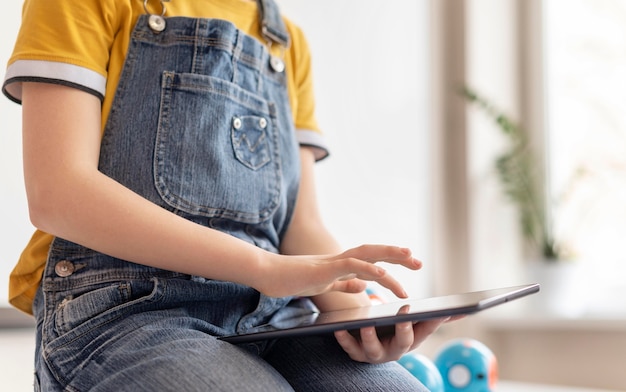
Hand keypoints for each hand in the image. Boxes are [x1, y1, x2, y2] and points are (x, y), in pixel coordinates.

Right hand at [256, 244, 421, 297]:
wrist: (268, 274)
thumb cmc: (291, 279)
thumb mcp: (324, 285)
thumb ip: (344, 285)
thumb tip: (364, 287)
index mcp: (341, 265)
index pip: (372, 260)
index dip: (391, 261)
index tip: (411, 263)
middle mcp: (341, 259)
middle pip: (375, 252)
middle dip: (398, 256)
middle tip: (419, 261)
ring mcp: (334, 261)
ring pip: (368, 254)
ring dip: (390, 256)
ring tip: (410, 260)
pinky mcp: (326, 268)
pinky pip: (352, 266)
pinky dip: (369, 269)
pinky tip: (383, 275)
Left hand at [333, 318, 447, 363]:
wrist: (368, 345)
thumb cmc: (395, 330)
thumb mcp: (414, 325)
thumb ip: (436, 318)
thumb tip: (465, 310)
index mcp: (412, 340)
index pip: (426, 330)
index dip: (432, 321)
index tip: (436, 310)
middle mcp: (396, 351)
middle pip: (403, 342)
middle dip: (404, 328)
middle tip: (404, 314)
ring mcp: (375, 354)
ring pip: (373, 348)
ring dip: (371, 335)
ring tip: (367, 323)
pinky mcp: (356, 354)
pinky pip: (349, 348)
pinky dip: (343, 339)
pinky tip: (338, 327)